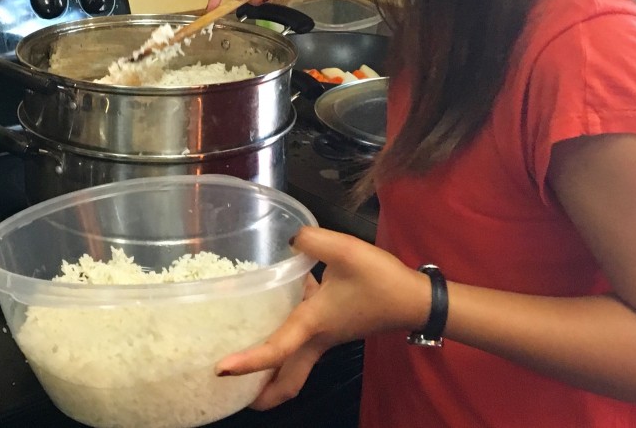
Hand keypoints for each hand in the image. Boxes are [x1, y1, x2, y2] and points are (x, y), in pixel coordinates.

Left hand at [214, 227, 429, 408]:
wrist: (414, 299)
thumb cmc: (380, 280)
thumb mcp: (345, 250)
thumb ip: (313, 240)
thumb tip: (290, 240)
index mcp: (313, 324)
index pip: (276, 350)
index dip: (247, 362)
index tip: (220, 370)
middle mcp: (316, 339)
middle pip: (286, 383)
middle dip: (261, 395)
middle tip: (232, 392)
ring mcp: (325, 338)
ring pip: (293, 368)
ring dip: (270, 375)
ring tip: (241, 364)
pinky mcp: (331, 330)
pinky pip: (301, 348)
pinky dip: (283, 348)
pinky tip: (271, 316)